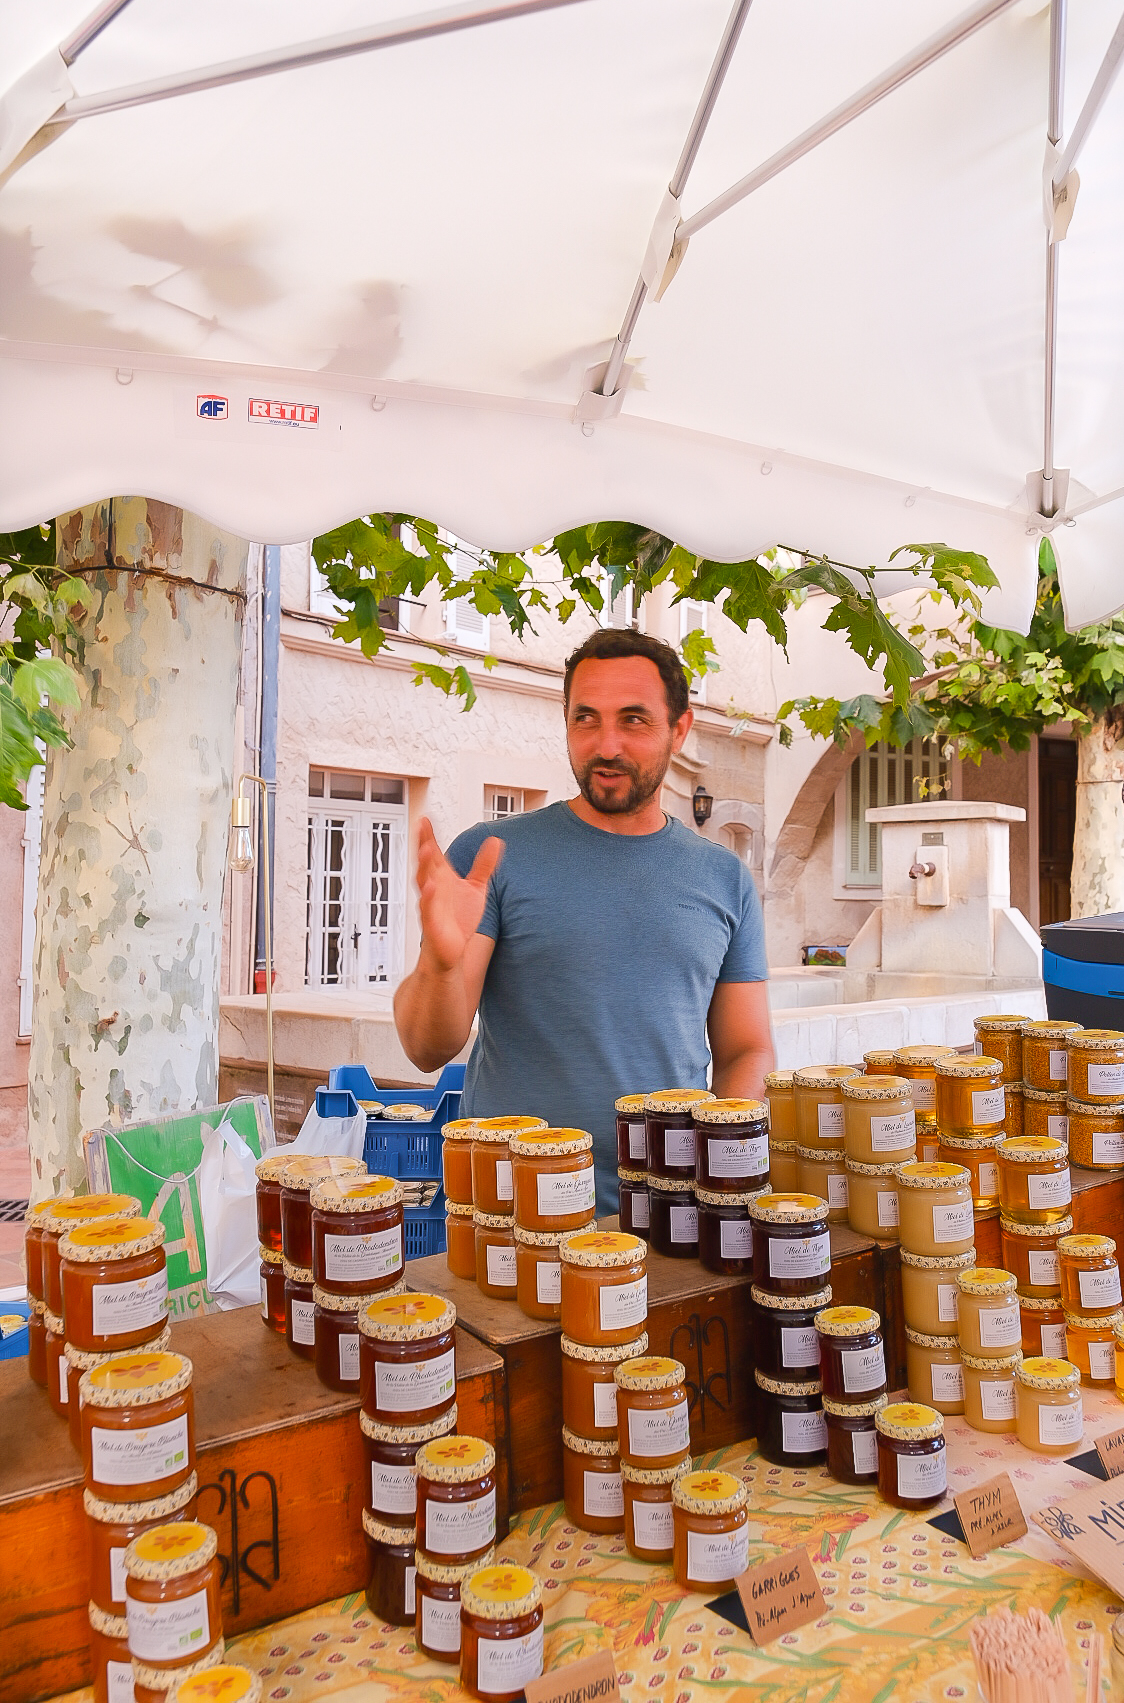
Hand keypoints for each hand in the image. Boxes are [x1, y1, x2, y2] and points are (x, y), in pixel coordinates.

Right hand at [415, 817, 502, 972]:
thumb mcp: (476, 888)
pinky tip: (431, 887)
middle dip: (423, 845)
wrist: (452, 952)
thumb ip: (484, 865)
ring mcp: (431, 905)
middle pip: (426, 863)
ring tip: (426, 849)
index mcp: (442, 879)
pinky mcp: (432, 923)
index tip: (425, 819)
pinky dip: (428, 897)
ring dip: (423, 866)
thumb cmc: (459, 920)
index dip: (428, 836)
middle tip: (422, 826)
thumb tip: (496, 842)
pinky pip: (428, 908)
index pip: (434, 853)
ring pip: (424, 882)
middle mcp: (434, 889)